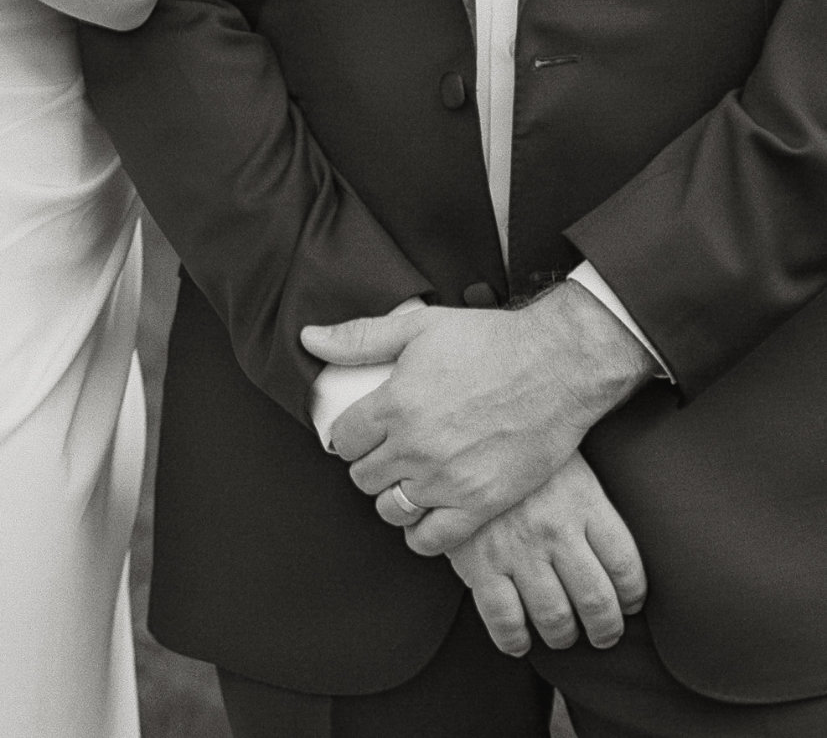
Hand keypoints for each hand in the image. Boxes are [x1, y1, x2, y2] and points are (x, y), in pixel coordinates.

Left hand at [302, 285, 654, 537]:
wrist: (557, 365)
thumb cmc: (490, 341)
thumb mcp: (419, 327)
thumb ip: (359, 338)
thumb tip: (309, 339)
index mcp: (396, 403)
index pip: (343, 439)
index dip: (349, 434)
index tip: (363, 431)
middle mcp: (416, 447)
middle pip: (363, 476)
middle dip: (369, 463)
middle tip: (388, 451)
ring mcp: (448, 480)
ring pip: (391, 509)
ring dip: (393, 495)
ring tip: (408, 478)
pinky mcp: (480, 503)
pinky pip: (429, 539)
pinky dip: (421, 531)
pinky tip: (429, 510)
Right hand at [448, 452, 647, 657]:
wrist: (459, 430)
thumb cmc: (516, 447)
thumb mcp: (564, 458)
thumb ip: (589, 498)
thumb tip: (613, 540)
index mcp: (582, 500)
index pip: (624, 565)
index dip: (633, 595)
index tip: (629, 604)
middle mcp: (554, 528)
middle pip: (596, 601)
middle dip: (605, 628)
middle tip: (604, 634)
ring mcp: (516, 548)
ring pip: (555, 617)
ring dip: (563, 636)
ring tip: (562, 634)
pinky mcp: (478, 562)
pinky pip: (504, 620)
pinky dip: (515, 640)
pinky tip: (520, 640)